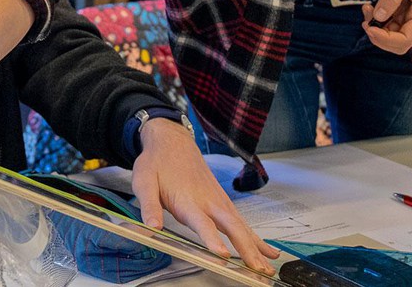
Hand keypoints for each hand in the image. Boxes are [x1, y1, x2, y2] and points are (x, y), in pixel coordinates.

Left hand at [131, 120, 277, 274]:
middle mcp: (208, 201)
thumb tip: (152, 226)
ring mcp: (219, 201)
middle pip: (231, 227)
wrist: (172, 142)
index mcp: (187, 200)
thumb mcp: (143, 181)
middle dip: (246, 249)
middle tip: (257, 269)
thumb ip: (149, 205)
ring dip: (256, 247)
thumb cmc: (157, 162)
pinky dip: (256, 237)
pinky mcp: (223, 201)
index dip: (212, 239)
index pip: (202, 223)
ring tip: (267, 267)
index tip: (224, 254)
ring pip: (241, 226)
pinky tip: (267, 250)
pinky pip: (242, 222)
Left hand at [361, 0, 411, 54]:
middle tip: (365, 20)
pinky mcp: (404, 10)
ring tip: (366, 8)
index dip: (384, 39)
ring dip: (376, 27)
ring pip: (392, 34)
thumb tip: (378, 17)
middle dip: (379, 36)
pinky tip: (370, 7)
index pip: (405, 40)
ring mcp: (411, 15)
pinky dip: (378, 19)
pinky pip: (389, 22)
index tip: (368, 26)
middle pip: (398, 43)